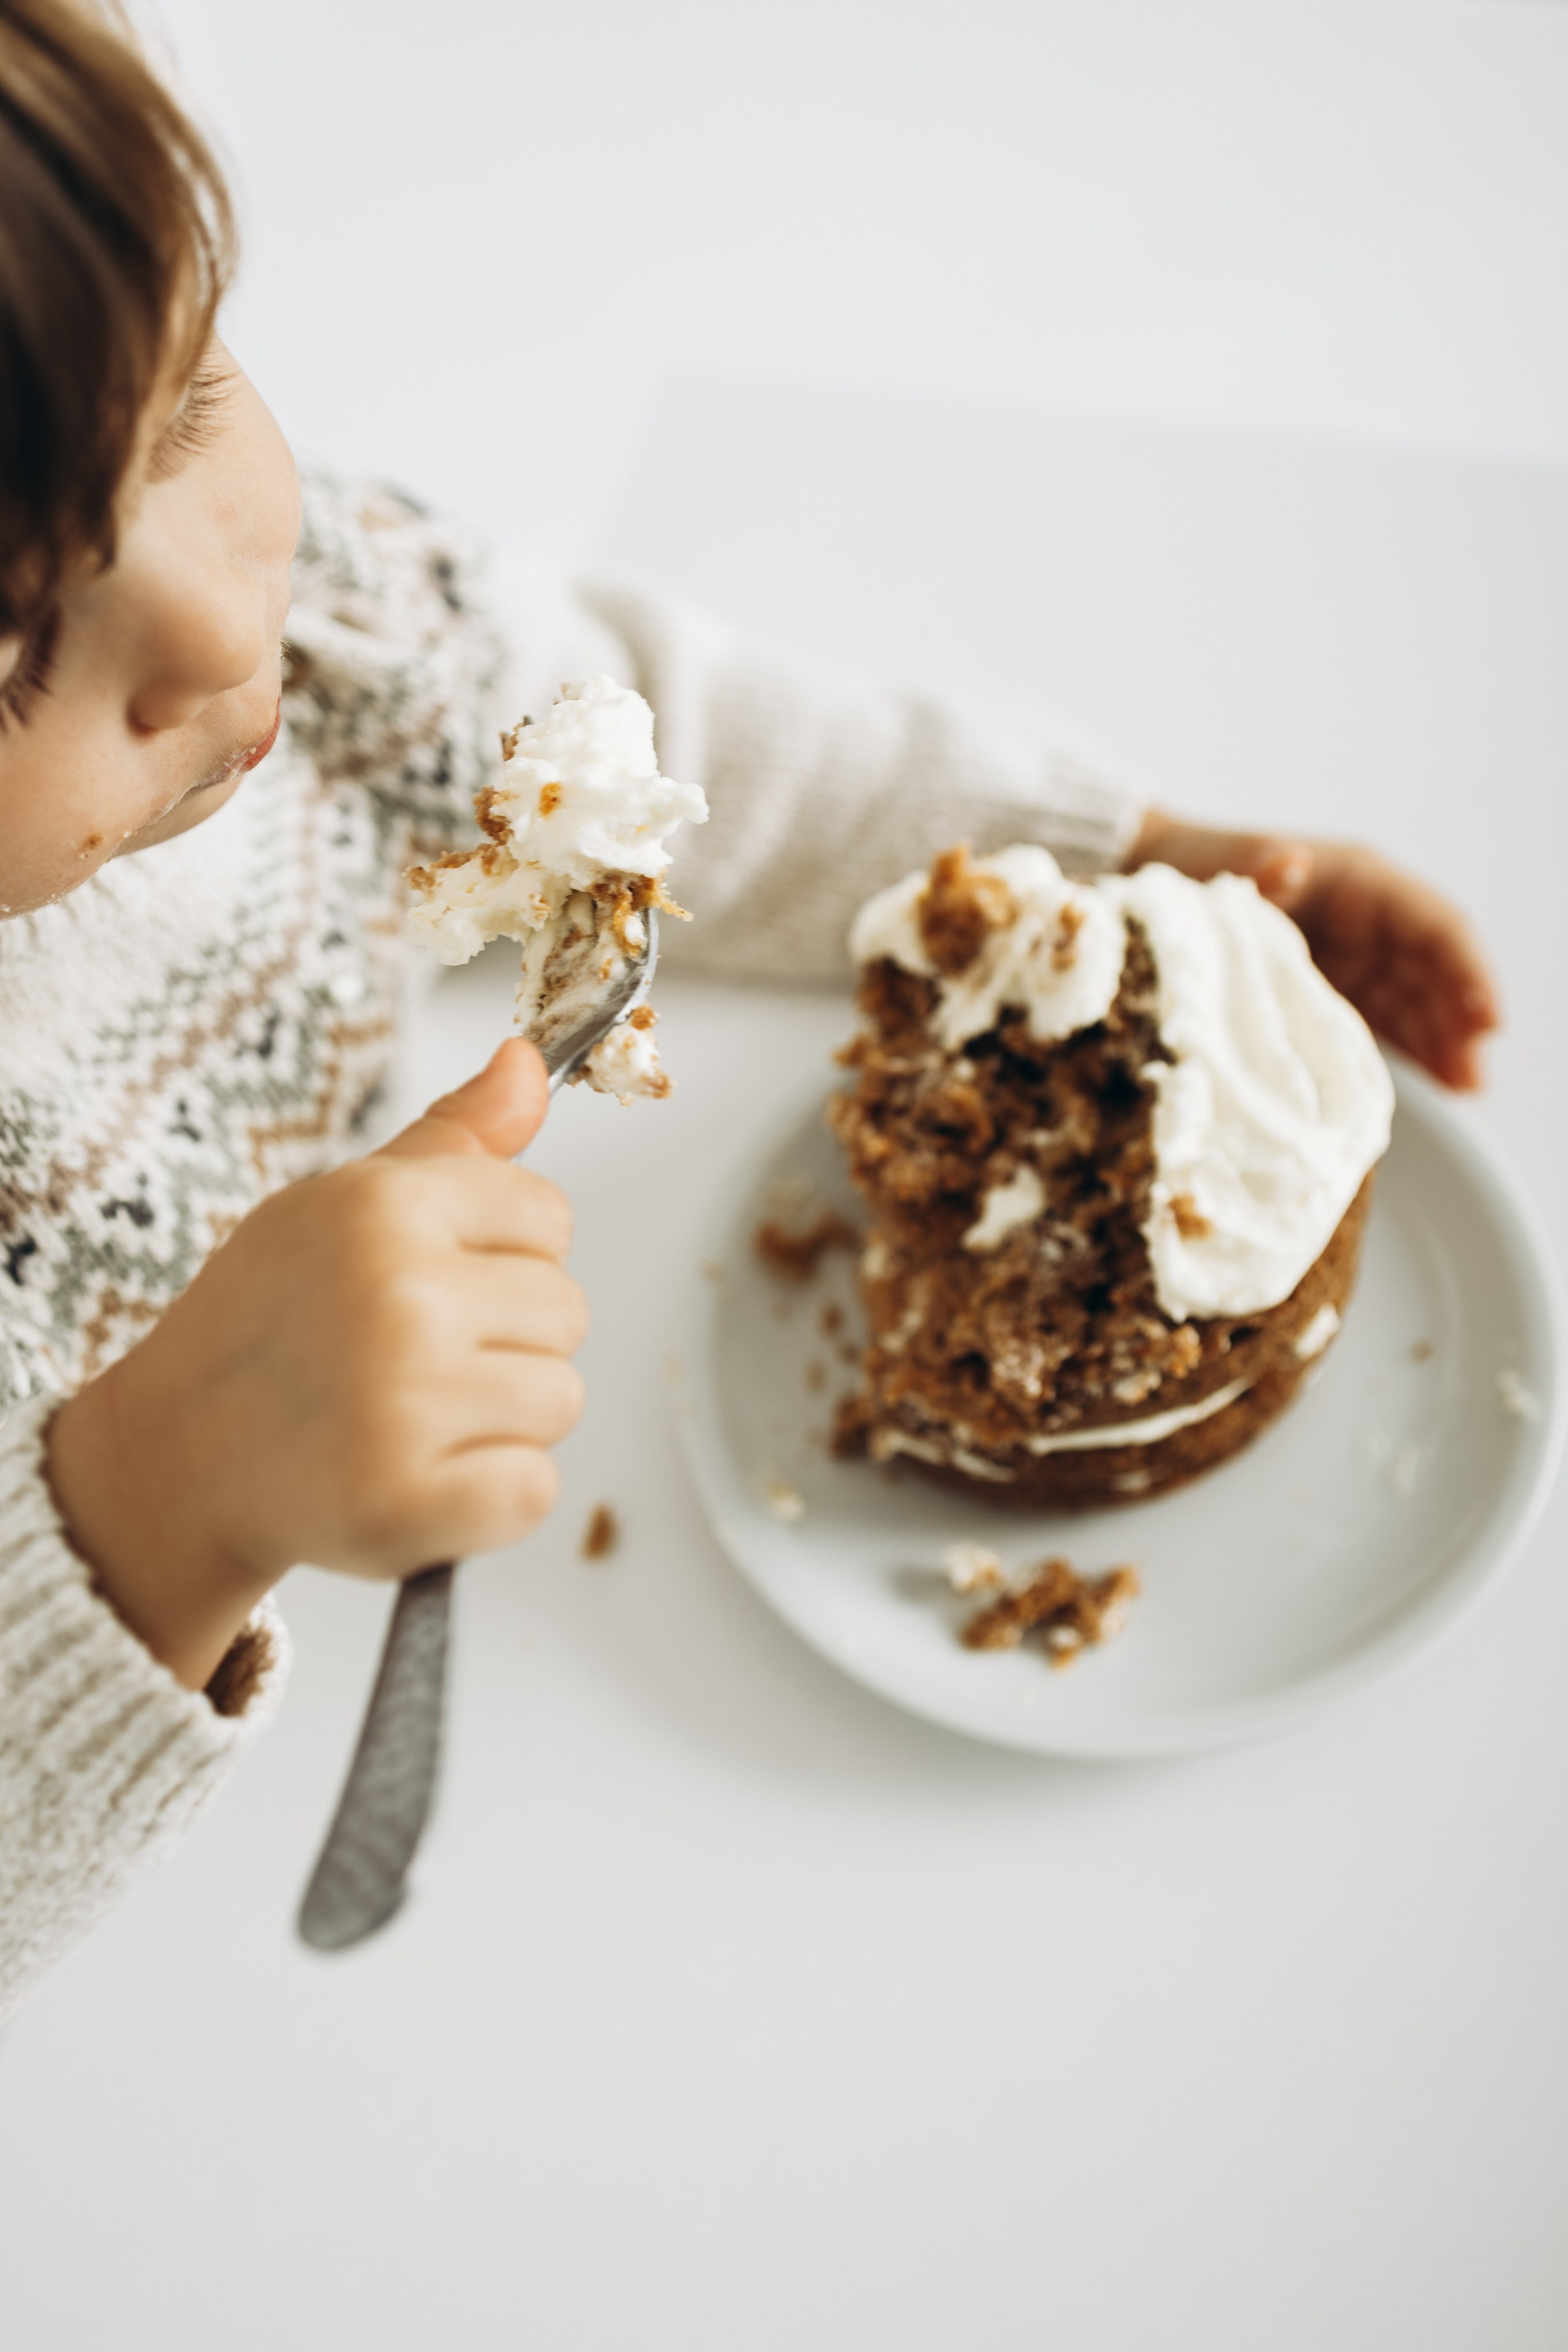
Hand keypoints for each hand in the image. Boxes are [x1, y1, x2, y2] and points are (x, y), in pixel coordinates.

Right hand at [48, 1040, 587, 1690]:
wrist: (173, 1461)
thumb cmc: (269, 1327)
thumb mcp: (340, 1210)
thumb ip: (453, 1139)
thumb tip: (530, 1061)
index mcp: (383, 1208)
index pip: (548, 1217)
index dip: (502, 1258)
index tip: (435, 1286)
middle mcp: (399, 1296)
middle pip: (566, 1309)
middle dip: (506, 1340)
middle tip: (410, 1364)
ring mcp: (404, 1405)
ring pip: (560, 1399)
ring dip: (501, 1420)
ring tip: (410, 1419)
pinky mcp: (410, 1504)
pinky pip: (535, 1490)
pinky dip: (489, 1499)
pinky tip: (420, 1478)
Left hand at [1130, 811, 1500, 1090]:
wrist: (1147, 879)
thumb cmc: (1187, 866)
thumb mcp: (1217, 866)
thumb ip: (1257, 871)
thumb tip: (1290, 862)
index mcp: (1353, 882)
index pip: (1433, 925)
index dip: (1467, 970)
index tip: (1485, 1020)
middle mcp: (1364, 918)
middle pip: (1434, 971)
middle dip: (1458, 1021)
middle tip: (1471, 1079)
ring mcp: (1351, 956)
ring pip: (1416, 1000)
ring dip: (1440, 1042)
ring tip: (1461, 1092)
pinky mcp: (1329, 990)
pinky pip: (1382, 1020)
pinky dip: (1405, 1050)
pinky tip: (1427, 1089)